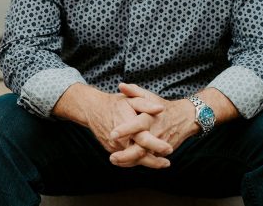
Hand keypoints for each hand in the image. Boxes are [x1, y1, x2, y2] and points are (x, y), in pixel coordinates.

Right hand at [52, 84, 171, 167]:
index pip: (144, 139)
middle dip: (154, 161)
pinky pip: (125, 158)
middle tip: (167, 163)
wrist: (93, 109)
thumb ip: (146, 104)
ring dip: (147, 163)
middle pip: (139, 155)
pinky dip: (136, 161)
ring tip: (161, 164)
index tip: (169, 149)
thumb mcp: (131, 100)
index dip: (157, 145)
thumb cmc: (115, 104)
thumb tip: (161, 108)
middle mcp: (121, 139)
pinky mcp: (111, 149)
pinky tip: (147, 160)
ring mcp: (115, 146)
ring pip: (132, 159)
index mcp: (128, 125)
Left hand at [108, 83, 199, 167]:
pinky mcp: (161, 152)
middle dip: (126, 155)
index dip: (125, 130)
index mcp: (150, 118)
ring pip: (144, 157)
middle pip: (141, 147)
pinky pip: (148, 160)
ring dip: (129, 161)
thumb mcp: (148, 96)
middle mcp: (156, 133)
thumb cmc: (162, 105)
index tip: (112, 134)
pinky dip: (136, 162)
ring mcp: (159, 144)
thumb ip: (134, 91)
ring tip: (114, 161)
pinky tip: (123, 163)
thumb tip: (120, 85)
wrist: (184, 118)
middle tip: (112, 157)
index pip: (138, 125)